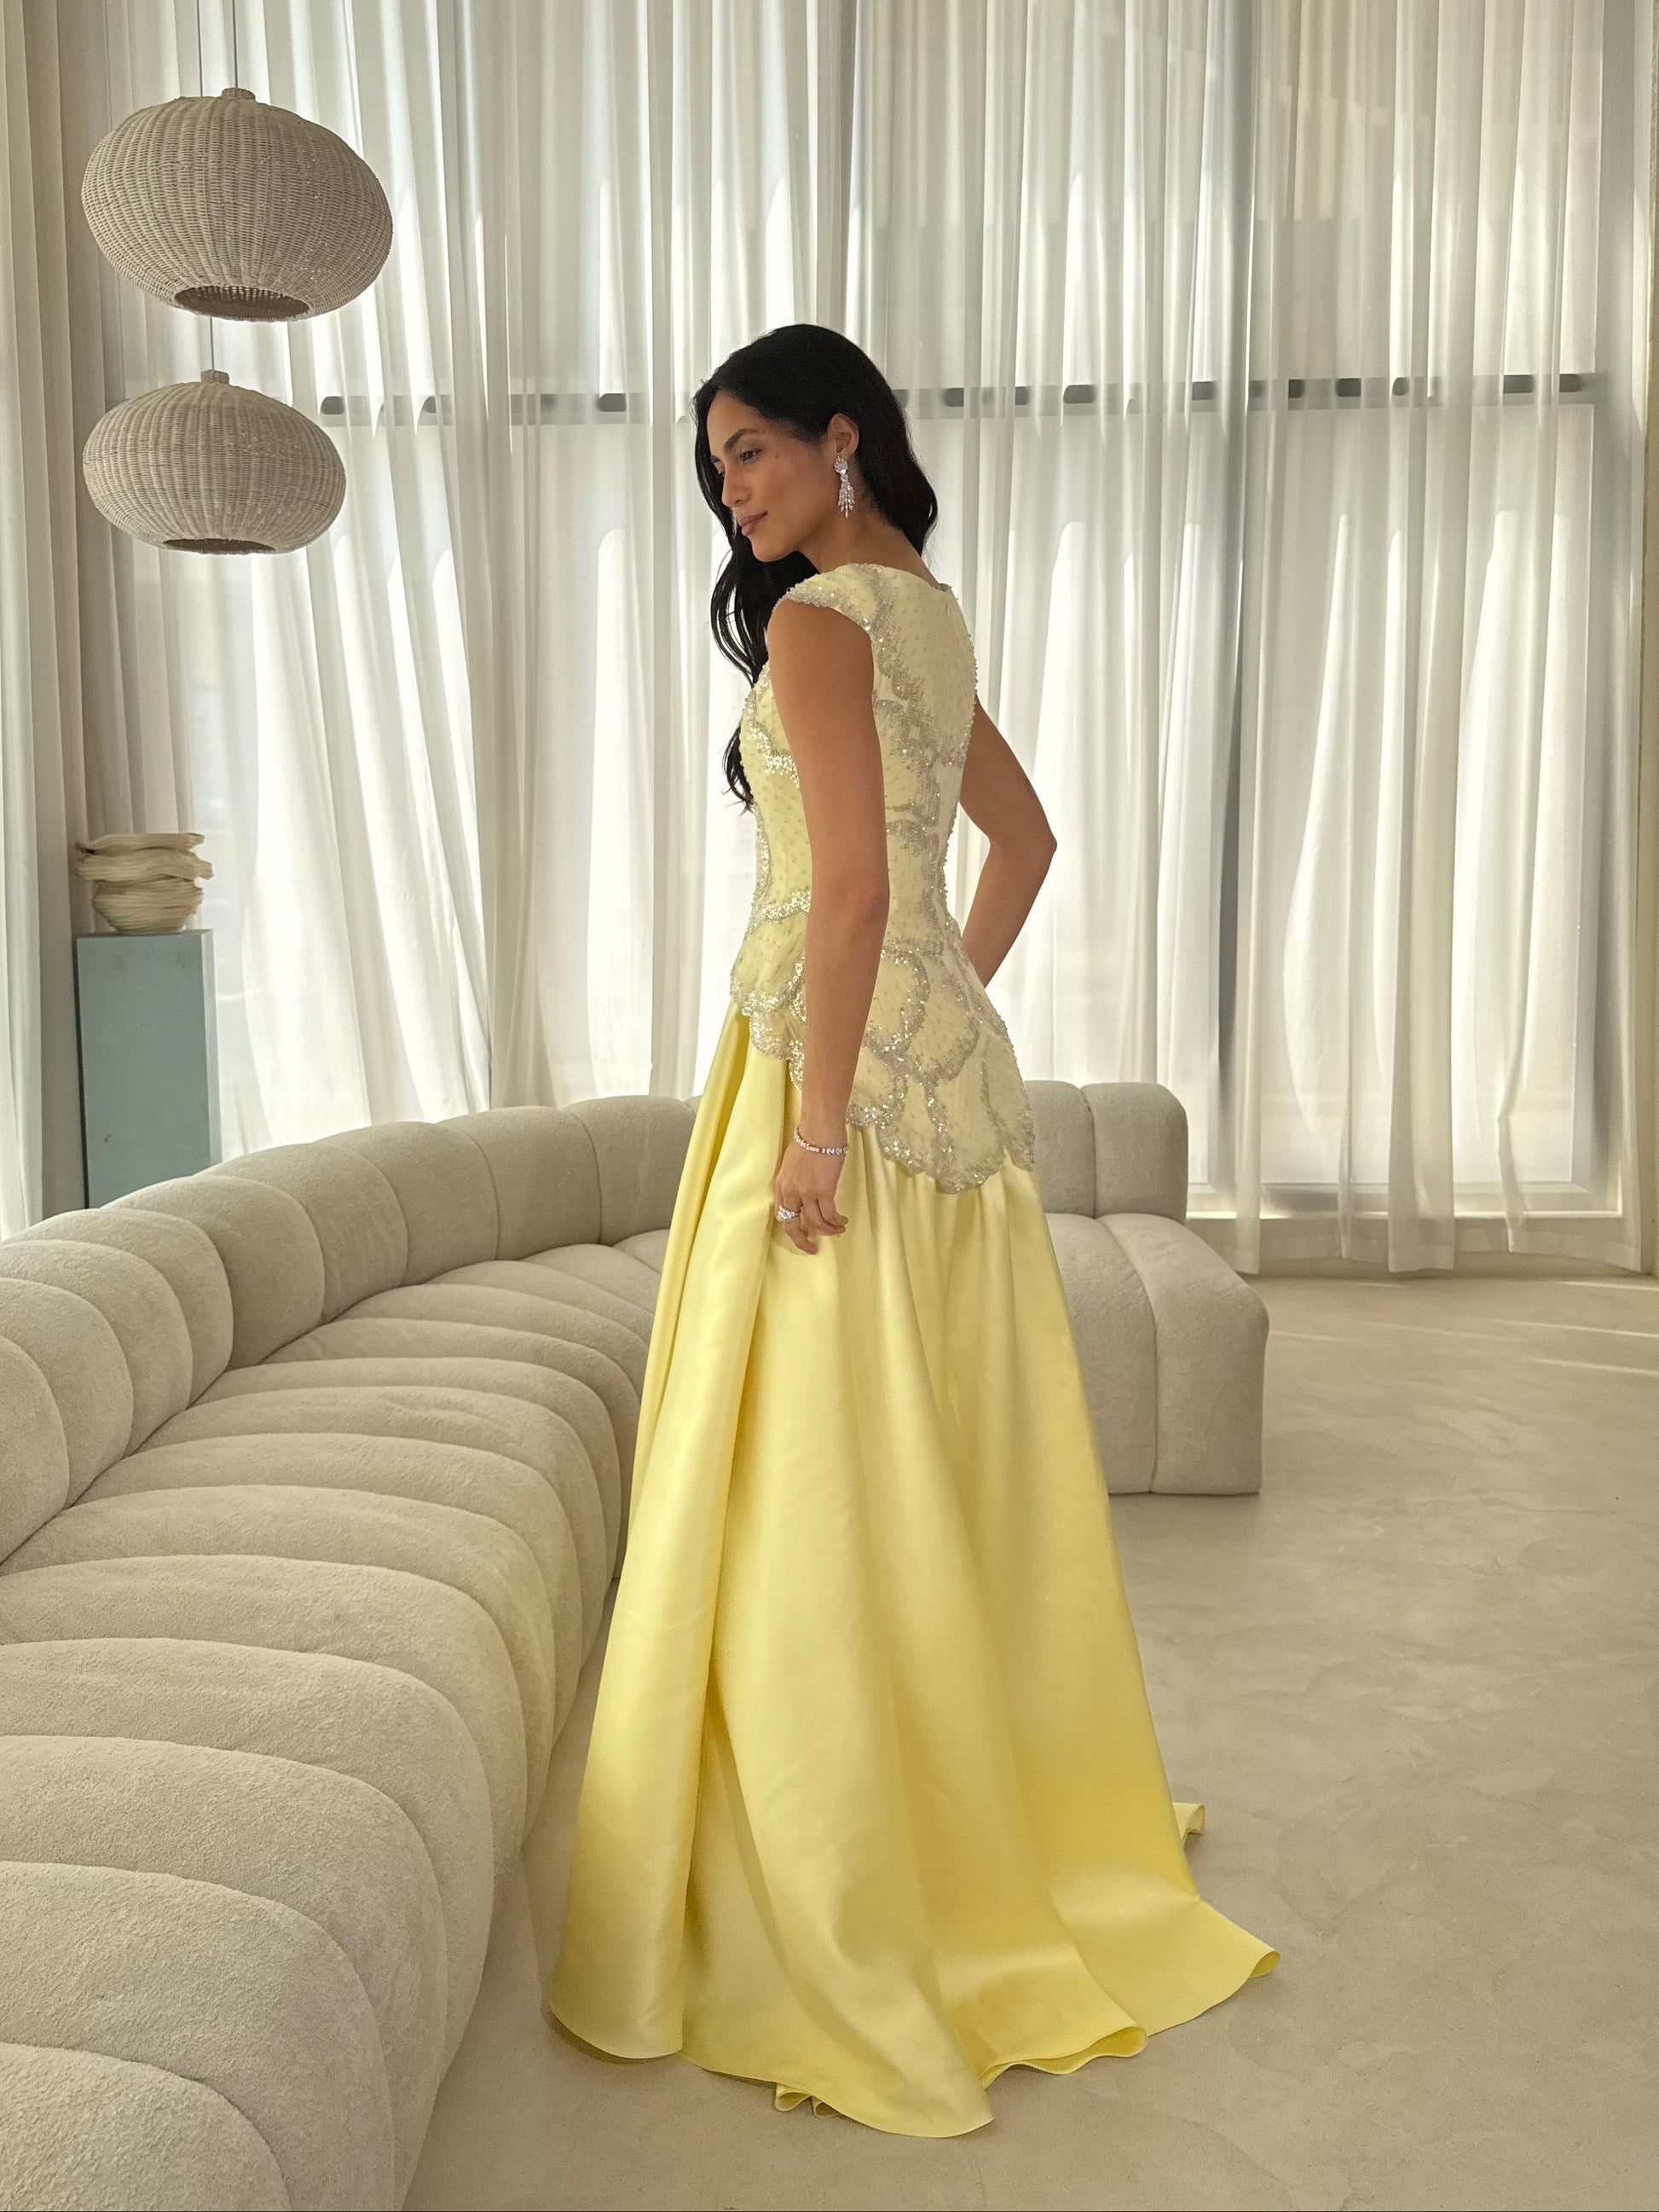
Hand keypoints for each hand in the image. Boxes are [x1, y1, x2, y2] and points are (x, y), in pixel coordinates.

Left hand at [773, 1129, 848, 1254]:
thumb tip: (804, 1191)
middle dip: (802, 1240)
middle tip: (812, 1249)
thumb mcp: (792, 1164)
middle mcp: (790, 1192)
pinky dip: (836, 1222)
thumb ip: (795, 1181)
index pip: (782, 1214)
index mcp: (781, 1185)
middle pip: (793, 1225)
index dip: (791, 1228)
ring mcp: (806, 1193)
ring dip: (828, 1230)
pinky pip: (829, 1215)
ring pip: (816, 1222)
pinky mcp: (823, 1191)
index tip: (801, 1234)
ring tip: (837, 1230)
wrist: (819, 1130)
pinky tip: (842, 1222)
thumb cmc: (809, 1141)